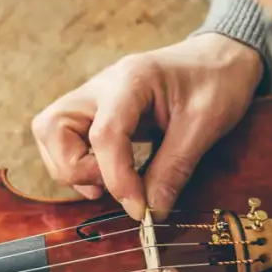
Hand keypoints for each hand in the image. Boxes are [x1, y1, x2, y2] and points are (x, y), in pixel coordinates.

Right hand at [32, 34, 261, 219]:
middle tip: (112, 187)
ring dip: (72, 168)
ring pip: (51, 135)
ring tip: (113, 182)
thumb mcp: (205, 126)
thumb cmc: (216, 82)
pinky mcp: (95, 112)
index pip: (104, 134)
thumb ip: (173, 169)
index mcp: (131, 80)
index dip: (116, 178)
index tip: (139, 209)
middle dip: (74, 168)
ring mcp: (93, 98)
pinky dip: (80, 164)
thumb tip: (151, 213)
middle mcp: (100, 86)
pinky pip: (66, 140)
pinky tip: (113, 173)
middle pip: (52, 128)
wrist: (220, 58)